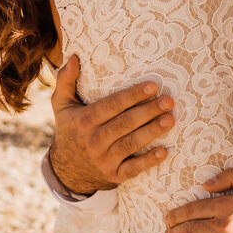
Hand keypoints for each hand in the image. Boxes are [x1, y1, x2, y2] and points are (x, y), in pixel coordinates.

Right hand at [48, 56, 173, 194]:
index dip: (132, 96)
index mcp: (83, 121)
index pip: (111, 106)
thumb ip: (65, 81)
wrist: (66, 170)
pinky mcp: (114, 175)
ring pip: (131, 144)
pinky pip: (133, 169)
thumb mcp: (61, 106)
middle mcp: (93, 140)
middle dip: (148, 111)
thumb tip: (73, 57)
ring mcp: (104, 160)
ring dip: (152, 131)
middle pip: (125, 123)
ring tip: (170, 119)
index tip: (152, 86)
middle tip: (169, 101)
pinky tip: (164, 151)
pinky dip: (148, 161)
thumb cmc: (70, 130)